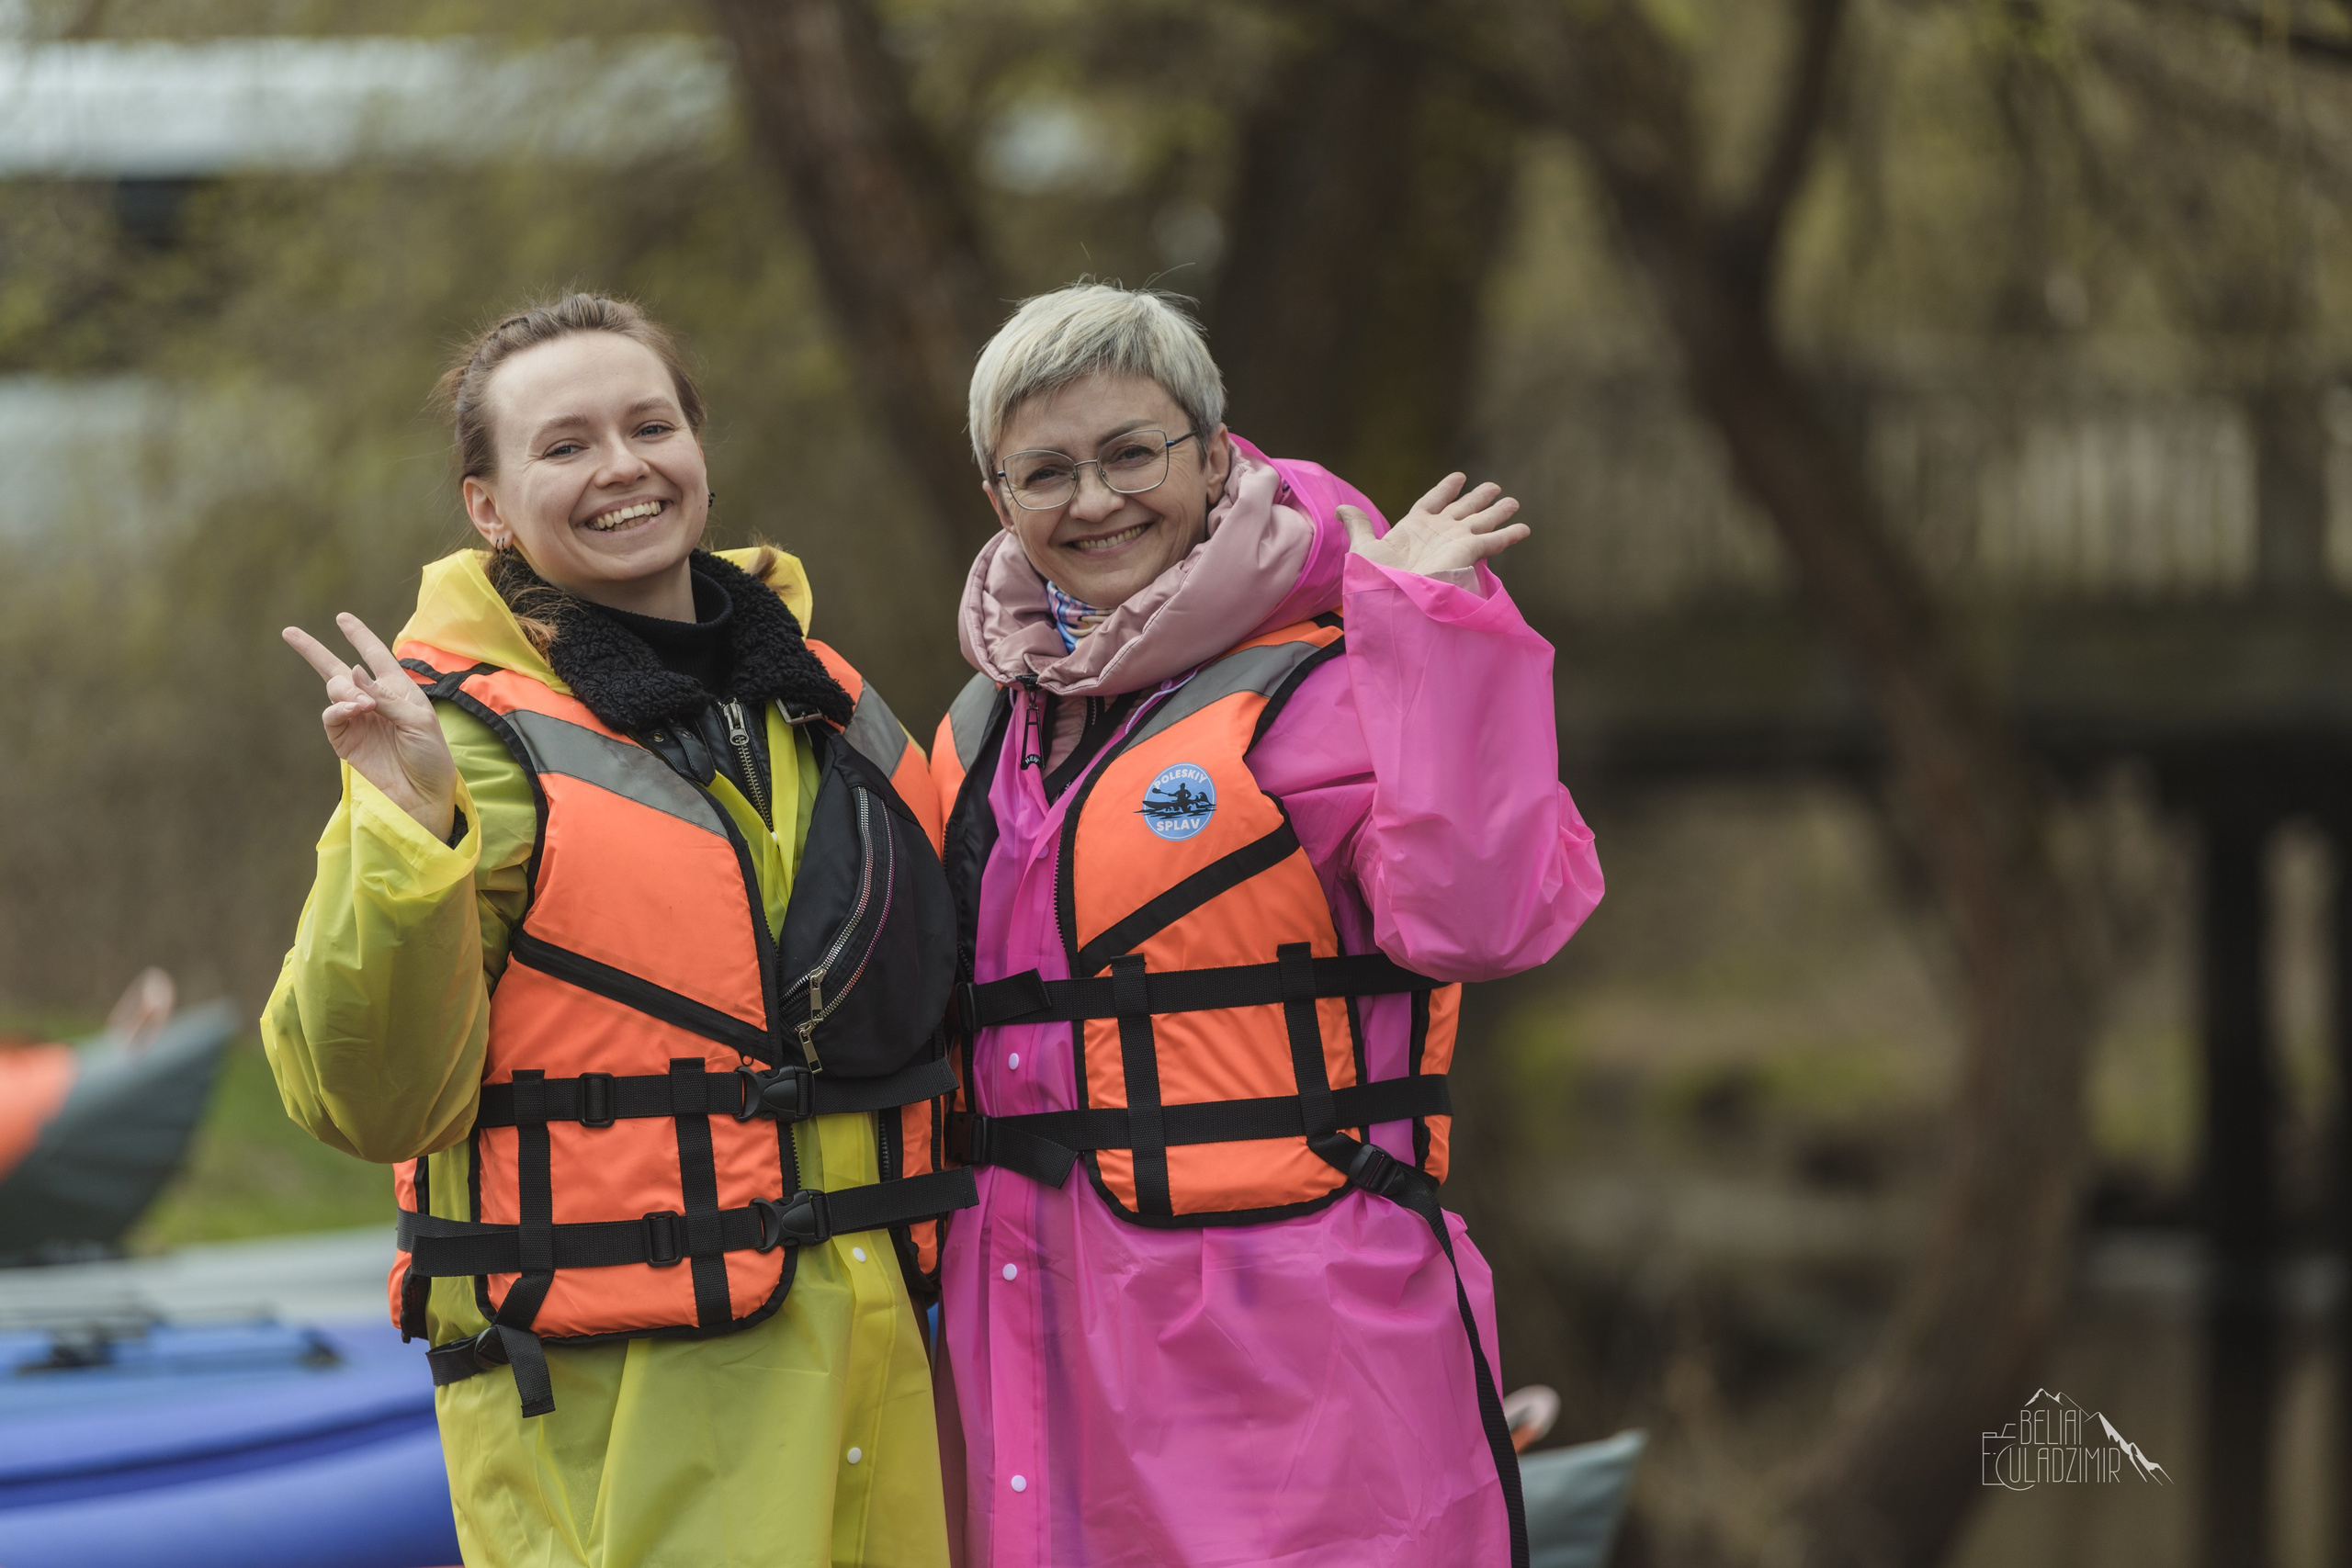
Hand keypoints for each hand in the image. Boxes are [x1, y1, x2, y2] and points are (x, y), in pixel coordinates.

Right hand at [283, 613, 457, 840]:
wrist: (422, 796)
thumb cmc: (431, 757)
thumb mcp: (418, 721)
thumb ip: (385, 696)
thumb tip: (352, 671)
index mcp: (398, 691)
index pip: (376, 656)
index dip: (360, 636)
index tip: (343, 618)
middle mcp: (374, 701)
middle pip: (338, 669)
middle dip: (314, 650)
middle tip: (289, 633)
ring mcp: (357, 721)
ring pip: (334, 690)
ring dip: (345, 690)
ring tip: (364, 705)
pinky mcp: (345, 740)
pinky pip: (331, 716)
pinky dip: (339, 708)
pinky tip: (355, 709)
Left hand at [1338, 473, 1527, 578]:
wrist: (1392, 596)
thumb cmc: (1376, 576)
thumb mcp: (1363, 547)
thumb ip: (1358, 525)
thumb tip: (1340, 508)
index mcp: (1414, 527)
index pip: (1433, 501)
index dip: (1445, 489)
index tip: (1459, 477)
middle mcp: (1438, 532)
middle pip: (1463, 509)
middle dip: (1477, 499)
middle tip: (1493, 487)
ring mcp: (1455, 541)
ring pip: (1481, 521)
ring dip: (1496, 511)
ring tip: (1512, 501)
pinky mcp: (1468, 552)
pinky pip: (1493, 540)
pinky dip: (1509, 534)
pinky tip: (1524, 528)